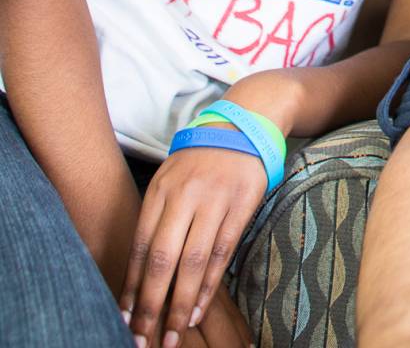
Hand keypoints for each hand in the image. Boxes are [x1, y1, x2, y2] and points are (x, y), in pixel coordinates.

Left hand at [122, 135, 266, 347]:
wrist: (244, 125)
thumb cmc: (200, 160)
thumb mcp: (169, 178)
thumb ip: (156, 218)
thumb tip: (139, 274)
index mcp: (162, 189)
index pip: (142, 246)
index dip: (132, 285)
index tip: (123, 318)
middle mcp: (187, 194)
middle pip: (164, 258)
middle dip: (151, 304)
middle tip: (142, 338)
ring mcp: (217, 199)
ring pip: (194, 261)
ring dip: (181, 303)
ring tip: (171, 334)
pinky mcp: (243, 204)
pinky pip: (223, 252)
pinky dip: (210, 285)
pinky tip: (198, 308)